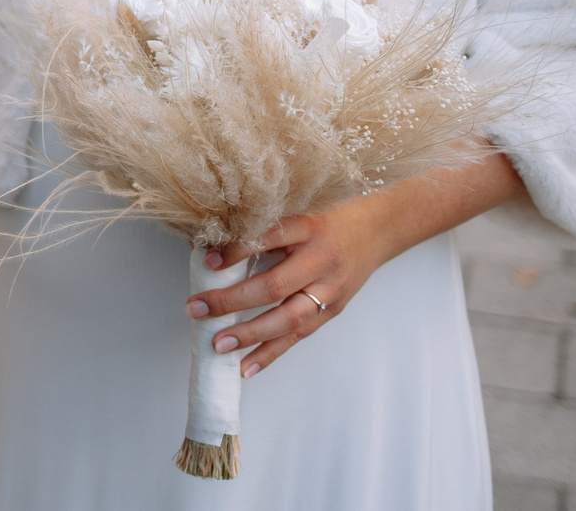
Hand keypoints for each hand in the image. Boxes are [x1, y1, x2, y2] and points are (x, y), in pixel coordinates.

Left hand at [185, 197, 389, 379]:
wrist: (379, 229)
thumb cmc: (328, 216)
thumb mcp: (298, 209)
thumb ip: (260, 227)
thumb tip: (205, 244)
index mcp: (308, 228)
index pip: (270, 238)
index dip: (239, 250)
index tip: (208, 260)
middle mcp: (320, 261)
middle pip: (275, 286)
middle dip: (232, 301)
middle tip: (196, 309)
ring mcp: (329, 290)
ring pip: (289, 318)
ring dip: (250, 335)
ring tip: (218, 344)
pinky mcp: (333, 310)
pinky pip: (299, 335)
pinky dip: (271, 353)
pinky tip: (246, 366)